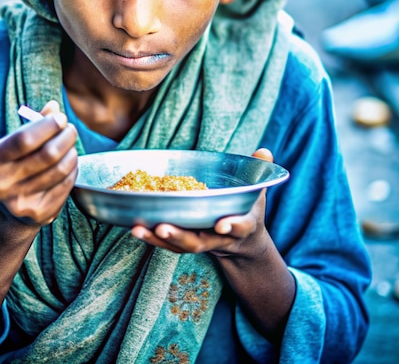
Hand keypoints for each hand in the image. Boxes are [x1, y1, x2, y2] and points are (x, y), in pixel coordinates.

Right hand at [0, 100, 77, 227]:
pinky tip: (69, 164)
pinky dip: (73, 170)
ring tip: (71, 147)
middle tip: (71, 130)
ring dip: (72, 153)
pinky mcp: (38, 213)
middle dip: (65, 137)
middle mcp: (2, 182)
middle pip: (48, 155)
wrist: (9, 208)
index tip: (61, 118)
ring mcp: (20, 201)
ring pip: (60, 170)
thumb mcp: (16, 143)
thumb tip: (54, 106)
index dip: (47, 126)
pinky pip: (66, 185)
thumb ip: (34, 123)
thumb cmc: (16, 164)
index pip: (24, 139)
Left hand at [130, 148, 273, 257]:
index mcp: (242, 226)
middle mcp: (219, 239)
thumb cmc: (248, 209)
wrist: (242, 243)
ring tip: (138, 228)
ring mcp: (201, 243)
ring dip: (158, 240)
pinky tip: (134, 227)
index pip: (240, 228)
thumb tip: (263, 152)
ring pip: (180, 246)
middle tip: (163, 227)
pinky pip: (168, 245)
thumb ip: (259, 172)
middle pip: (200, 242)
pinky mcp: (185, 243)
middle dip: (181, 236)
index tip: (222, 225)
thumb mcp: (258, 191)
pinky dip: (151, 239)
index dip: (232, 227)